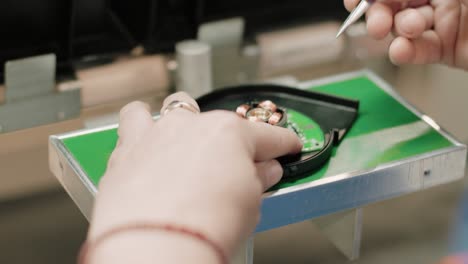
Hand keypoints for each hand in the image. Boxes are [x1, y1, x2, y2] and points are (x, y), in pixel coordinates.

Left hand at [87, 93, 301, 260]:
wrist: (155, 247)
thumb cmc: (203, 226)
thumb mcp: (250, 204)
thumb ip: (258, 179)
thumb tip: (263, 171)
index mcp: (229, 133)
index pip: (267, 135)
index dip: (283, 143)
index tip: (287, 147)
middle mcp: (192, 125)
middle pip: (218, 121)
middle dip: (228, 137)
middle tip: (232, 162)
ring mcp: (158, 134)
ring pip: (174, 107)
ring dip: (183, 118)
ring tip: (187, 138)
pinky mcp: (127, 149)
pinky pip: (133, 120)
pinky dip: (142, 128)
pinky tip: (148, 142)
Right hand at [344, 0, 467, 69]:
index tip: (354, 3)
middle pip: (392, 7)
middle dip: (379, 15)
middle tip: (377, 25)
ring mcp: (440, 24)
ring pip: (403, 29)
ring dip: (398, 32)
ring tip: (409, 31)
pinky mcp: (446, 49)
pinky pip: (418, 51)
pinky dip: (405, 53)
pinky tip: (401, 51)